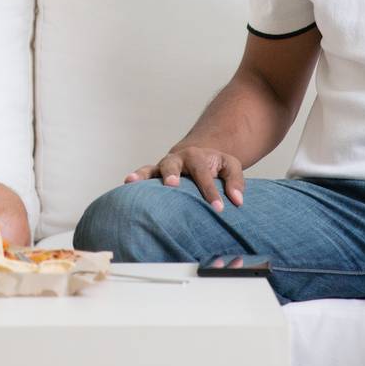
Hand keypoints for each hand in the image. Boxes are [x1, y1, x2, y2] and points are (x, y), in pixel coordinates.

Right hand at [125, 146, 244, 211]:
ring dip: (144, 175)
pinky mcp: (155, 174)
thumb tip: (237, 200)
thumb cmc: (215, 165)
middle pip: (173, 165)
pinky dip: (135, 177)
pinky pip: (143, 174)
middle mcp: (178, 159)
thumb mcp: (230, 166)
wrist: (198, 156)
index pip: (204, 175)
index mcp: (197, 157)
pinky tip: (127, 183)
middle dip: (172, 175)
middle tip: (173, 184)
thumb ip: (235, 181)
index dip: (211, 192)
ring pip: (153, 169)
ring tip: (133, 181)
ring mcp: (164, 166)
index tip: (218, 208)